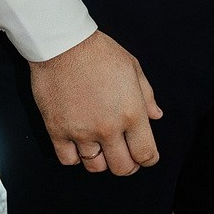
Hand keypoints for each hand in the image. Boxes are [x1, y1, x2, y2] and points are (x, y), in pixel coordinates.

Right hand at [30, 29, 162, 175]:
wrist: (63, 45)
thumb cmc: (101, 52)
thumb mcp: (133, 68)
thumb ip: (147, 96)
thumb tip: (155, 116)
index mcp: (132, 113)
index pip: (145, 153)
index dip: (149, 159)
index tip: (147, 157)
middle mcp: (108, 128)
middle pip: (122, 168)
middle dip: (128, 166)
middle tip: (127, 157)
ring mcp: (81, 133)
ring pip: (95, 167)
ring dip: (102, 162)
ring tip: (103, 150)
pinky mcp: (57, 131)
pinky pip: (69, 160)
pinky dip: (76, 157)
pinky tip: (80, 146)